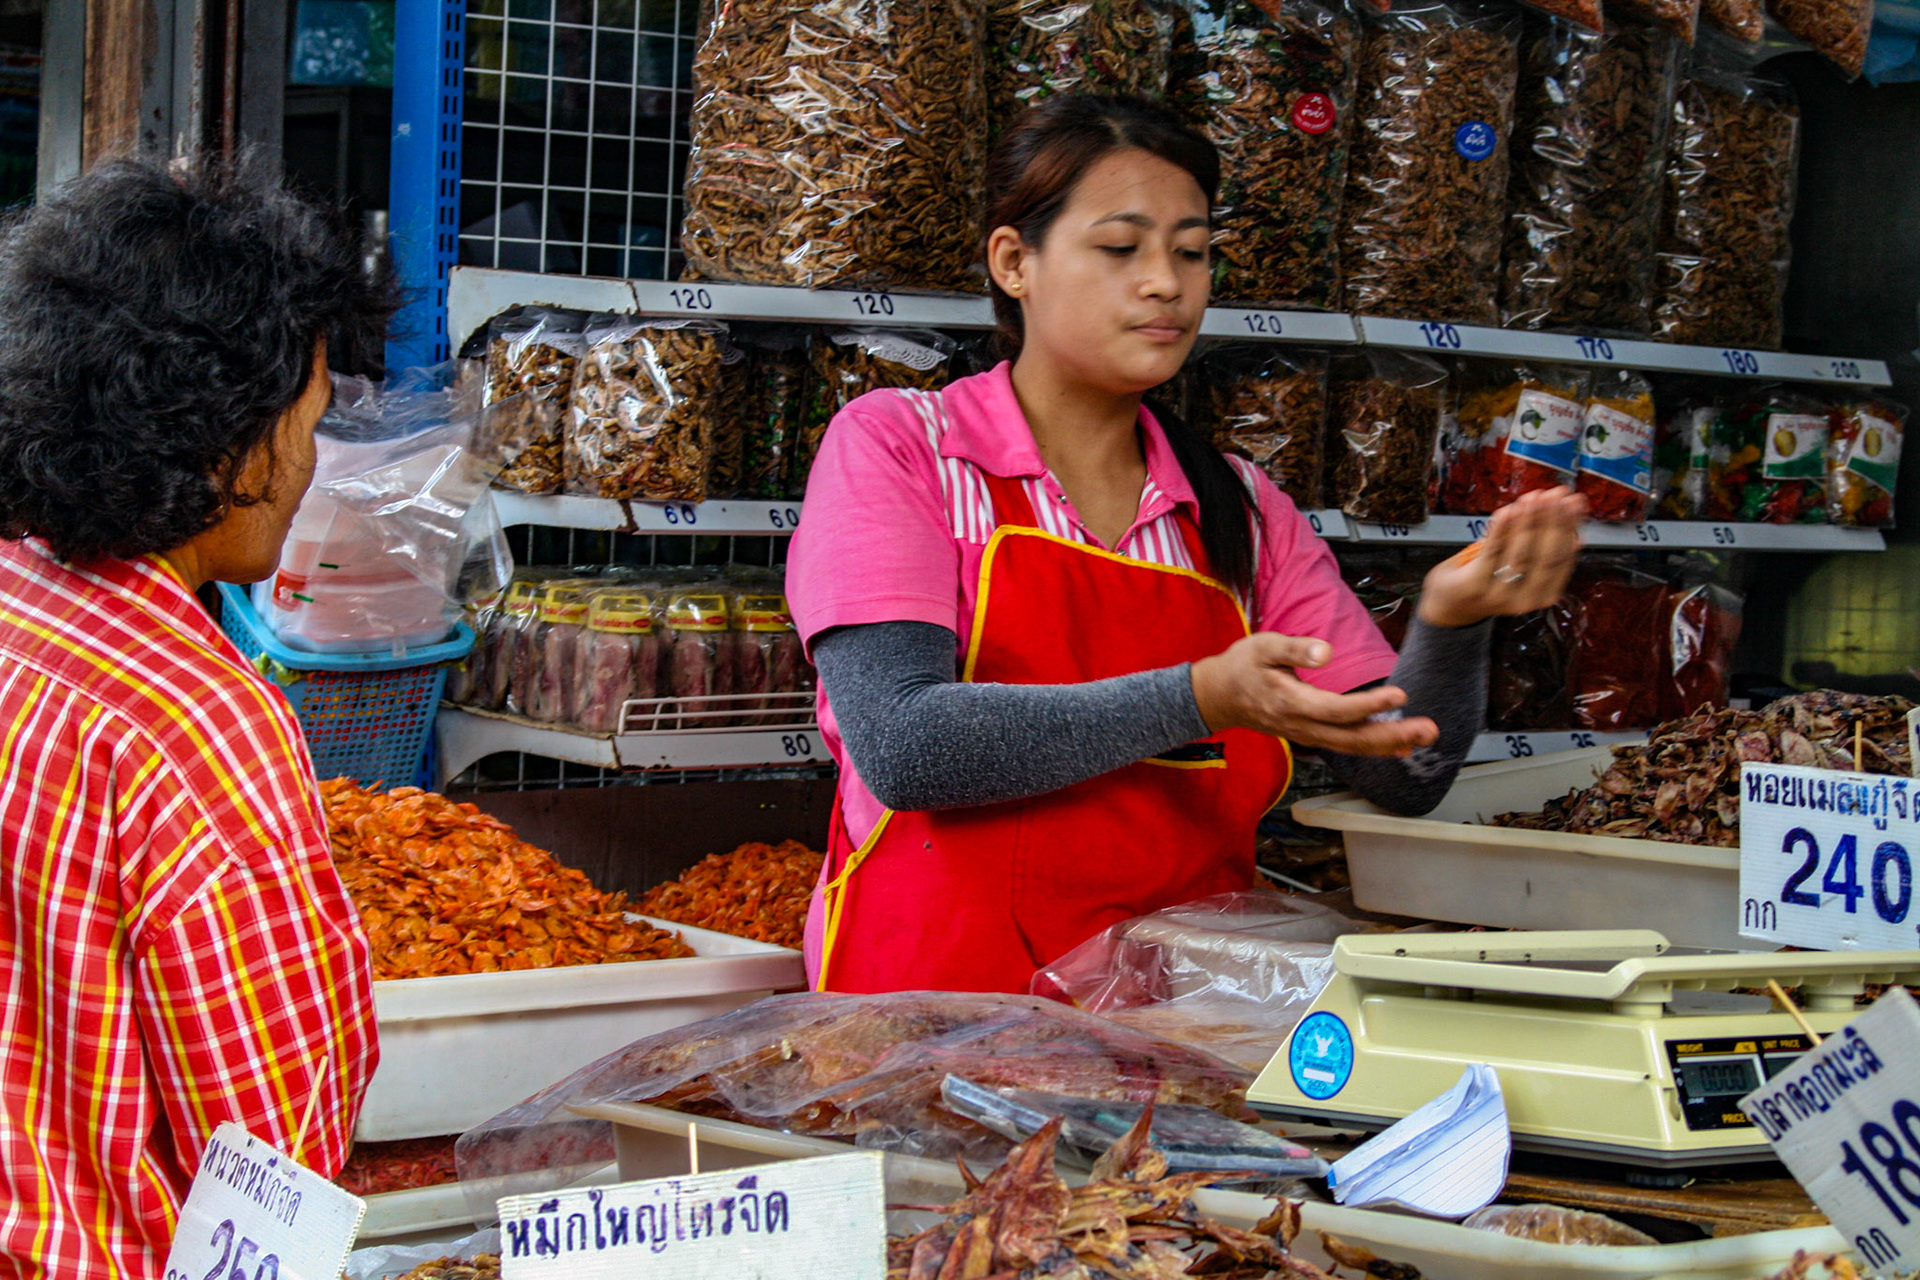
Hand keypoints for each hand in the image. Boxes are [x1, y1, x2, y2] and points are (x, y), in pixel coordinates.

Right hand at [1190, 633, 1439, 756]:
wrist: (1218, 696)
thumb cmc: (1242, 667)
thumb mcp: (1262, 647)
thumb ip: (1295, 648)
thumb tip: (1327, 652)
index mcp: (1291, 703)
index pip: (1336, 710)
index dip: (1369, 705)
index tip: (1399, 694)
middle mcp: (1302, 726)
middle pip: (1352, 738)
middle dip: (1393, 735)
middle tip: (1428, 729)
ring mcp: (1307, 735)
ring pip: (1352, 746)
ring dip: (1390, 743)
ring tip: (1424, 737)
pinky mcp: (1312, 736)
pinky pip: (1346, 747)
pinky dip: (1375, 748)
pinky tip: (1400, 747)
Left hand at [1417, 488, 1585, 627]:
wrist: (1451, 603)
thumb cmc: (1492, 577)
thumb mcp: (1523, 565)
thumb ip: (1543, 541)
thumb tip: (1567, 507)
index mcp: (1546, 595)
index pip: (1563, 557)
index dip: (1571, 527)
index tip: (1574, 502)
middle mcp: (1527, 600)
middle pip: (1546, 556)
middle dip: (1553, 521)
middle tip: (1556, 495)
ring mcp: (1501, 595)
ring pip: (1521, 553)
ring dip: (1529, 522)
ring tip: (1534, 498)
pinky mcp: (1476, 585)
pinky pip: (1492, 552)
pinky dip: (1501, 530)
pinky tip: (1508, 510)